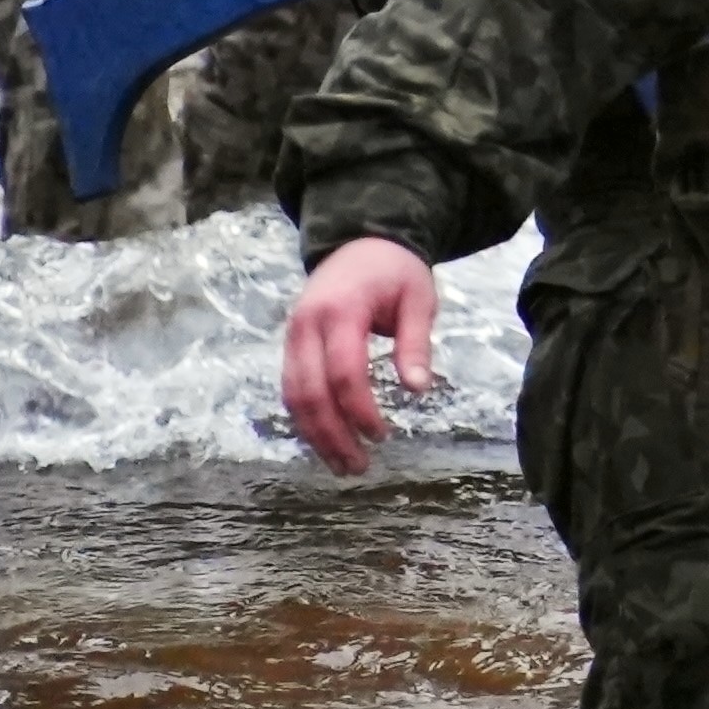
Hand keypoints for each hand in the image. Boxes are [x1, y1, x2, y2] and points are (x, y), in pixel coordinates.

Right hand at [284, 238, 450, 469]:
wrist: (358, 241)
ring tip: (342, 464)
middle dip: (332, 435)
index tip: (382, 436)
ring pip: (293, 395)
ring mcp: (292, 335)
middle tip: (358, 466)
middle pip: (310, 392)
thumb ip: (415, 343)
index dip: (360, 410)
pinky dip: (305, 418)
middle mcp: (306, 325)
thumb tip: (418, 389)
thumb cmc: (395, 271)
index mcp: (341, 311)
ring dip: (314, 434)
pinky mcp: (290, 344)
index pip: (345, 373)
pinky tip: (326, 440)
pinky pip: (291, 388)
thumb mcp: (418, 298)